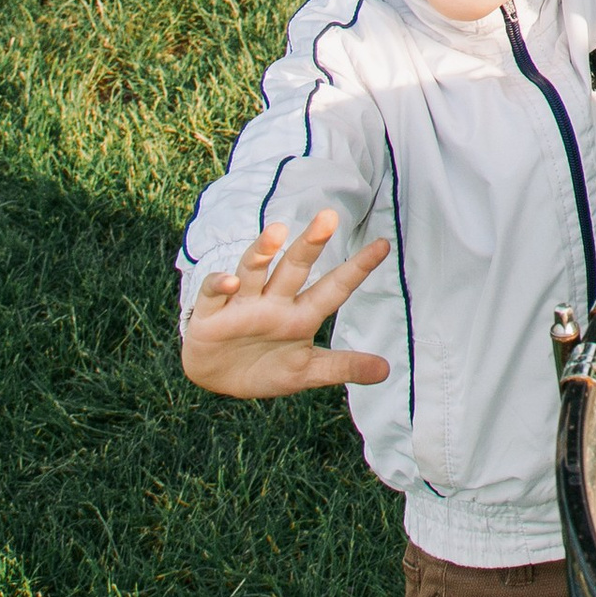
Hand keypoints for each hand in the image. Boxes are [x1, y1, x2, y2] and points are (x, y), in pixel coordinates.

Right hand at [182, 213, 389, 398]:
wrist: (216, 379)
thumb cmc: (266, 367)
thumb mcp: (306, 372)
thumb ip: (342, 367)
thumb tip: (386, 371)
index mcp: (301, 315)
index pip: (334, 287)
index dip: (357, 268)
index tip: (384, 245)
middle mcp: (274, 302)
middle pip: (294, 267)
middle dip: (310, 243)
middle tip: (329, 217)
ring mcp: (241, 304)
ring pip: (252, 270)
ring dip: (262, 251)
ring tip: (276, 231)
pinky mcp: (209, 315)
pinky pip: (212, 294)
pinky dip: (218, 286)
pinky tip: (228, 283)